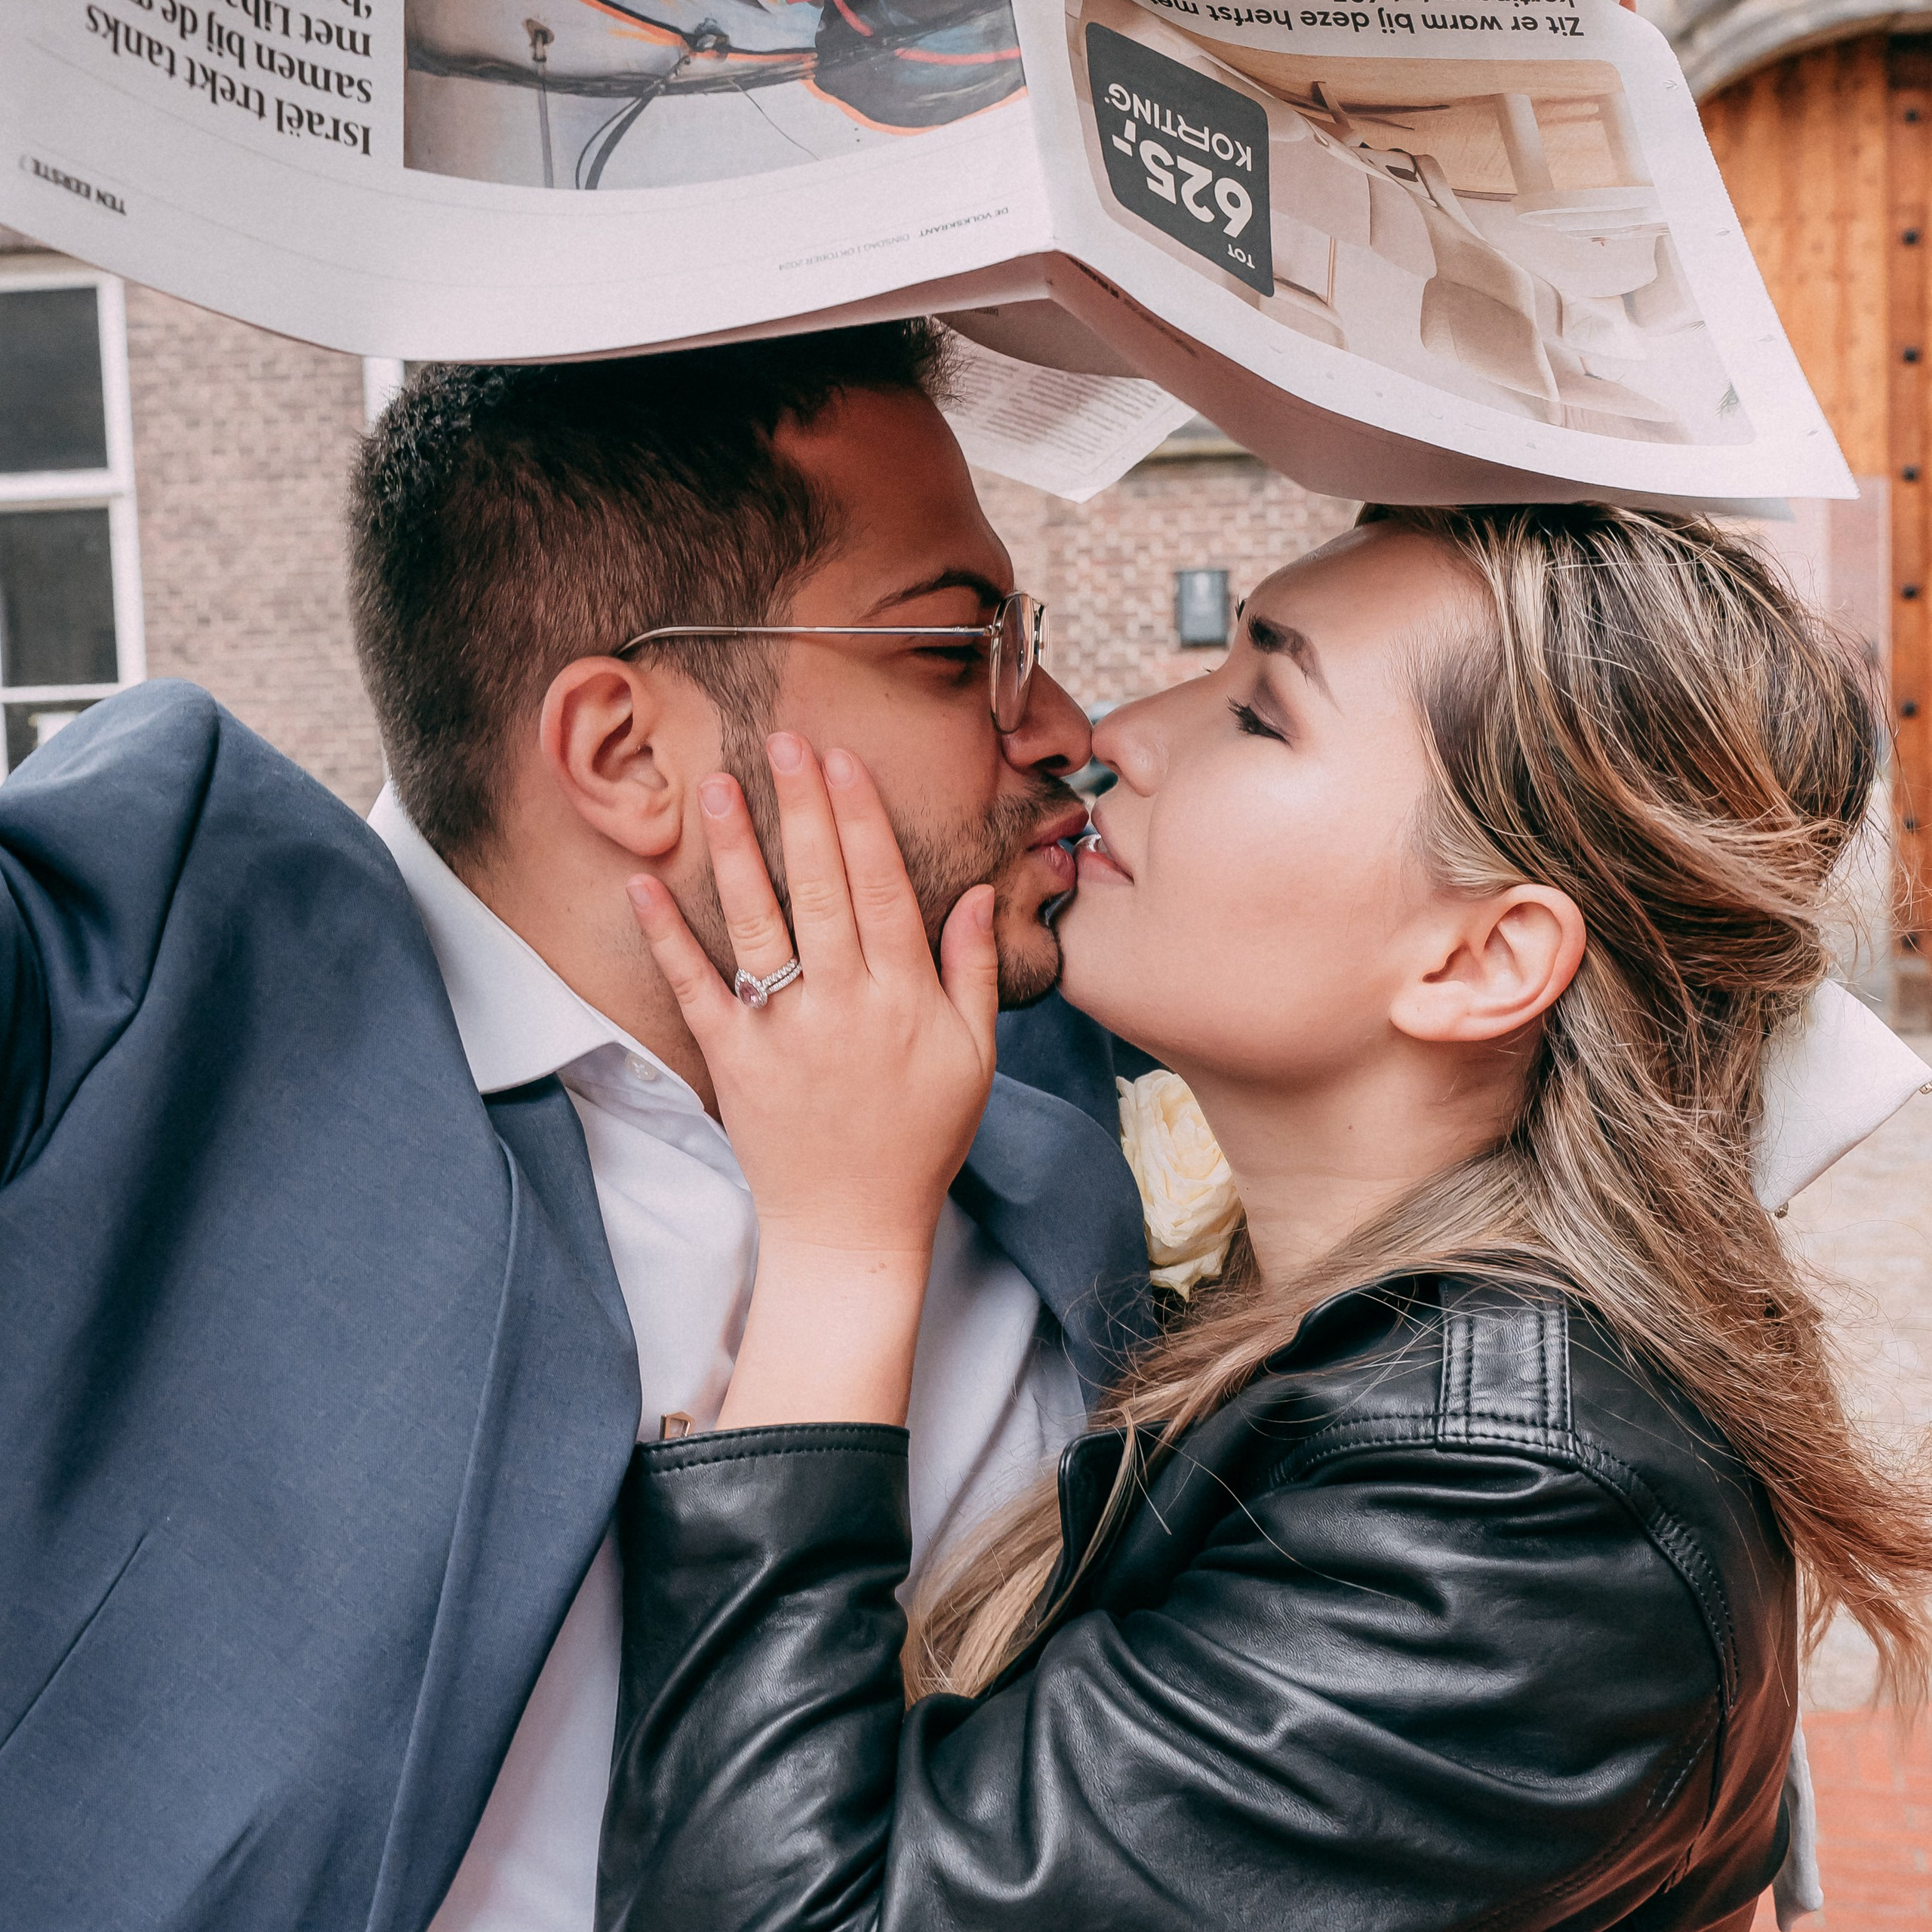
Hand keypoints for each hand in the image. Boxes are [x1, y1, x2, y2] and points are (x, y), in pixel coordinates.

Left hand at [626, 734, 998, 1426]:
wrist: (854, 1230)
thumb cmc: (921, 1141)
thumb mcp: (973, 1058)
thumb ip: (973, 971)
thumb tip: (972, 893)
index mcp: (905, 999)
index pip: (884, 888)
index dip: (864, 820)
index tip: (845, 761)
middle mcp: (844, 1005)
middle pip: (824, 888)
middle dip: (806, 809)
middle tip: (788, 739)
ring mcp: (784, 1033)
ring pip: (760, 925)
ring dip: (739, 851)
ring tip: (721, 786)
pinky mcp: (733, 1062)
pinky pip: (695, 989)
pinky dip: (668, 938)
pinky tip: (643, 885)